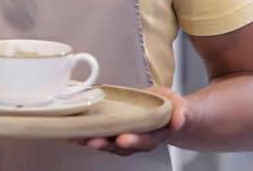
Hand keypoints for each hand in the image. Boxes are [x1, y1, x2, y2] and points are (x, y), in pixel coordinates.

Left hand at [71, 86, 189, 155]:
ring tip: (76, 136)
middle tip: (92, 140)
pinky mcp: (114, 130)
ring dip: (91, 140)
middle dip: (106, 143)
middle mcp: (138, 139)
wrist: (168, 114)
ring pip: (107, 143)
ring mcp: (125, 136)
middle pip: (120, 146)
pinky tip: (72, 131)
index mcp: (155, 134)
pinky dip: (86, 134)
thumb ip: (181, 112)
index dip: (133, 140)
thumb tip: (178, 120)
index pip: (144, 140)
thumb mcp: (180, 106)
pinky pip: (100, 134)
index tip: (122, 139)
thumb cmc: (172, 109)